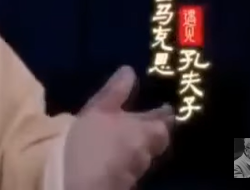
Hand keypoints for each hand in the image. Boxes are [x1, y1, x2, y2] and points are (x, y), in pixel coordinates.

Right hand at [63, 66, 173, 189]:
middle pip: (160, 139)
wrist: (83, 182)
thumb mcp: (99, 109)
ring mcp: (138, 168)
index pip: (165, 119)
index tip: (167, 105)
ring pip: (146, 154)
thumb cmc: (92, 141)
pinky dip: (127, 158)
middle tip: (147, 122)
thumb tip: (130, 70)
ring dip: (140, 145)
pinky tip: (115, 156)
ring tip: (127, 138)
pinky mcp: (126, 181)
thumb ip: (116, 91)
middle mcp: (148, 149)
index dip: (166, 111)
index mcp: (146, 129)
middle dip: (156, 130)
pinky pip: (132, 165)